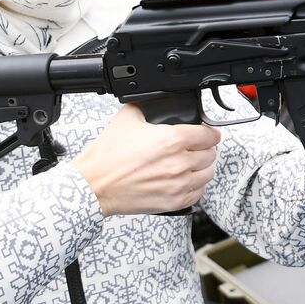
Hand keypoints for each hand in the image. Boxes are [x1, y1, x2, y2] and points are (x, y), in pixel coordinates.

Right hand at [72, 105, 221, 215]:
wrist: (93, 185)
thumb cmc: (106, 157)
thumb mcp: (126, 118)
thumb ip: (146, 106)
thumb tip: (153, 102)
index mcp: (173, 140)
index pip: (209, 134)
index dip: (209, 131)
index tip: (207, 132)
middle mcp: (179, 162)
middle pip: (211, 154)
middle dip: (205, 148)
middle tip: (196, 147)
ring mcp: (178, 184)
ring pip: (208, 173)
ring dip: (203, 167)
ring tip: (193, 163)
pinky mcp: (174, 201)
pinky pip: (198, 193)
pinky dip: (196, 185)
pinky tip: (186, 180)